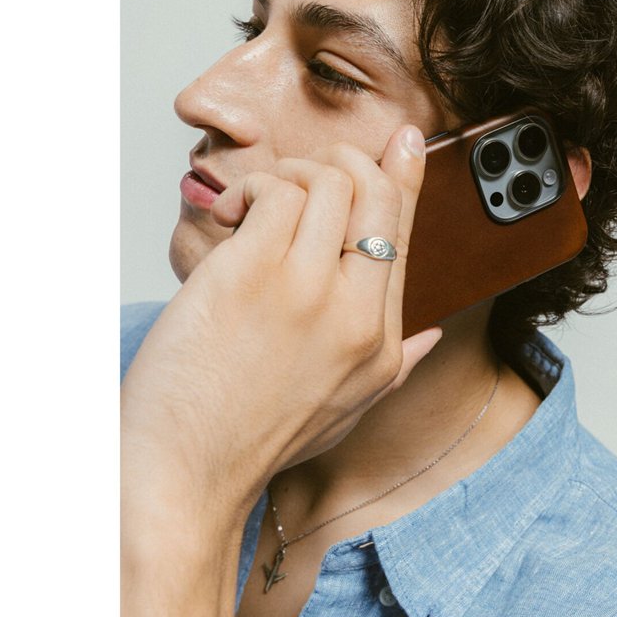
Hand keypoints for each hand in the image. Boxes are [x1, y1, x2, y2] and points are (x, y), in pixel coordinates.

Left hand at [121, 124, 440, 533]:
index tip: (405, 142)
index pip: (404, 233)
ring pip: (324, 181)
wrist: (185, 474)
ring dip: (286, 177)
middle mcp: (355, 313)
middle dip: (342, 164)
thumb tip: (431, 334)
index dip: (405, 176)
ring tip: (254, 208)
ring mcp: (306, 291)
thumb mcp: (347, 409)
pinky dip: (249, 192)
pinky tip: (230, 219)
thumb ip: (396, 363)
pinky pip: (272, 192)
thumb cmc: (251, 439)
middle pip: (374, 192)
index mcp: (380, 343)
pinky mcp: (251, 273)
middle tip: (302, 178)